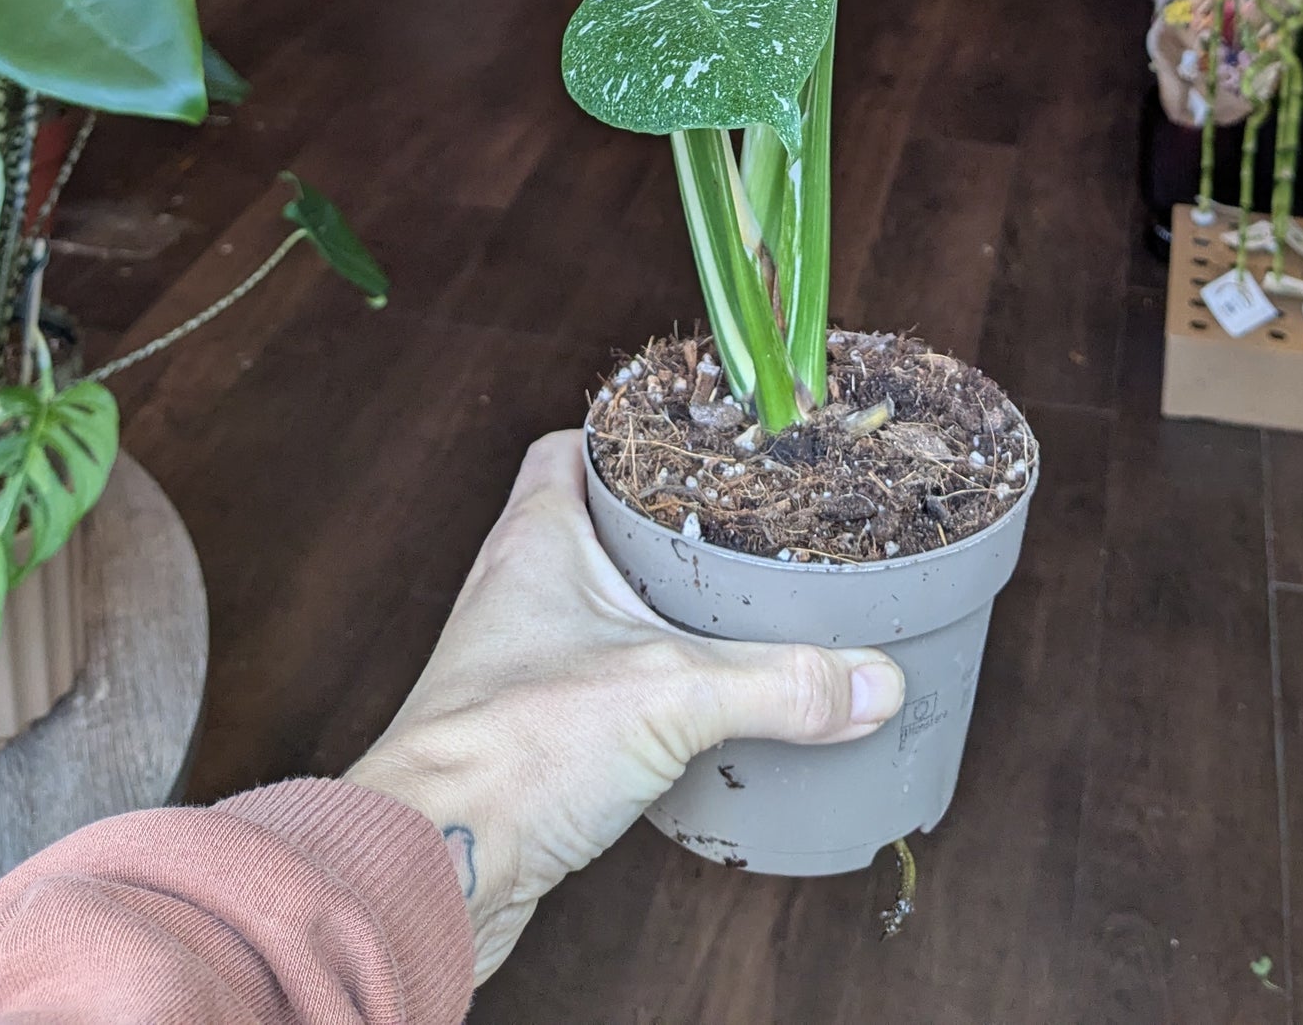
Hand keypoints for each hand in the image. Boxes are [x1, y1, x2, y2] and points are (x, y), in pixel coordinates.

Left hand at [346, 430, 903, 976]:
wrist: (429, 868)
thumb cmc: (509, 751)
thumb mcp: (673, 695)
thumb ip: (781, 683)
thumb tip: (873, 680)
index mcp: (537, 540)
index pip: (571, 448)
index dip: (630, 434)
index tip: (698, 439)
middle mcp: (518, 593)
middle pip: (594, 531)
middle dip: (668, 533)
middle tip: (742, 536)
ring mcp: (517, 668)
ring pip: (598, 615)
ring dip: (660, 619)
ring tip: (736, 623)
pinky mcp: (527, 740)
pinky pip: (597, 693)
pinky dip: (647, 695)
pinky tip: (697, 719)